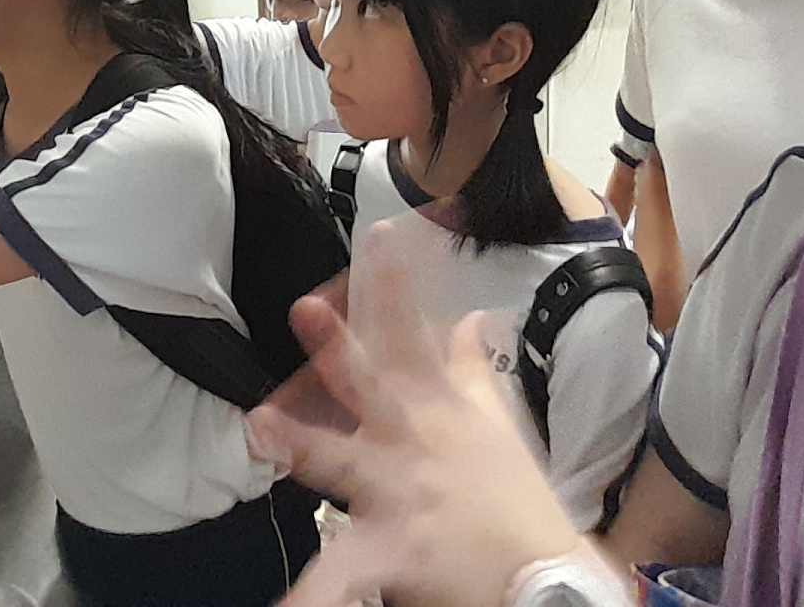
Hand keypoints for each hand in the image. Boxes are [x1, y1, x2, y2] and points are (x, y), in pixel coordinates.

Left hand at [248, 223, 590, 606]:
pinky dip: (310, 596)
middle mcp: (417, 441)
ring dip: (302, 444)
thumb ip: (469, 368)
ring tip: (259, 429)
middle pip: (372, 383)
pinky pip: (340, 575)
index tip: (381, 232)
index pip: (413, 332)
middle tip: (304, 308)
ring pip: (343, 463)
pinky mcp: (394, 550)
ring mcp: (403, 494)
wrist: (544, 583)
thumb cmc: (514, 501)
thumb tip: (472, 314)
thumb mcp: (497, 425)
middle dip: (339, 346)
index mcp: (439, 408)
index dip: (395, 282)